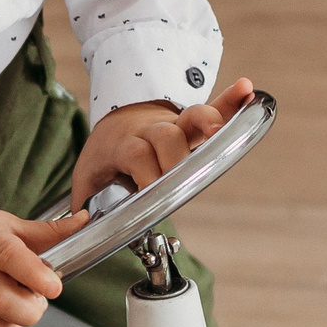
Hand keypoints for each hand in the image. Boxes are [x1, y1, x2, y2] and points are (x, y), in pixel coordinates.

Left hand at [69, 79, 255, 213]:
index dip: (145, 171)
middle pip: (166, 136)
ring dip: (208, 120)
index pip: (137, 155)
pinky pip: (216, 107)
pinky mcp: (193, 123)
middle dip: (175, 156)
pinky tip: (248, 91)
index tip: (149, 192)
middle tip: (180, 176)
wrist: (115, 120)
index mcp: (126, 145)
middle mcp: (152, 132)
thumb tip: (77, 234)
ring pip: (191, 117)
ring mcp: (175, 125)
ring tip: (218, 127)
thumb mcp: (87, 175)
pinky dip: (232, 101)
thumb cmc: (106, 154)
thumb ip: (83, 203)